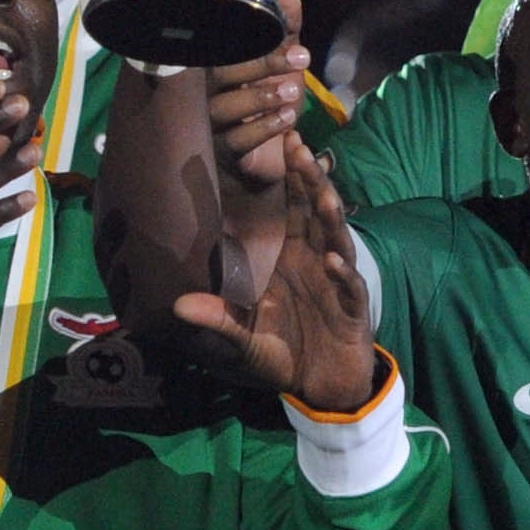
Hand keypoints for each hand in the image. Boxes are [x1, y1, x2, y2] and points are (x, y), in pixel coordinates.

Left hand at [173, 146, 378, 410]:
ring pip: (336, 239)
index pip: (289, 209)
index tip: (278, 143)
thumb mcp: (244, 338)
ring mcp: (336, 281)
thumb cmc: (283, 354)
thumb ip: (218, 319)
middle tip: (298, 146)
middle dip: (308, 180)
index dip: (287, 178)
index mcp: (291, 257)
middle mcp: (315, 260)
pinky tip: (331, 259)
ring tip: (323, 195)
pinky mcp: (352, 308)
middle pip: (314, 211)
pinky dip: (342, 272)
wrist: (321, 386)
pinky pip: (348, 286)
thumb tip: (176, 305)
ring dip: (330, 217)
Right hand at [206, 0, 311, 192]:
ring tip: (293, 92)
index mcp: (219, 67)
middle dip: (261, 66)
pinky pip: (236, 142)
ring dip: (260, 98)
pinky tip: (288, 122)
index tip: (295, 43)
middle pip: (220, 75)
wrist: (278, 152)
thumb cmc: (272, 102)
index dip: (256, 45)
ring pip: (222, 108)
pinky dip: (263, 129)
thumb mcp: (283, 65)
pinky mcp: (222, 153)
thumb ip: (286, 33)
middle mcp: (207, 93)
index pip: (227, 49)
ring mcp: (211, 124)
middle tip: (300, 60)